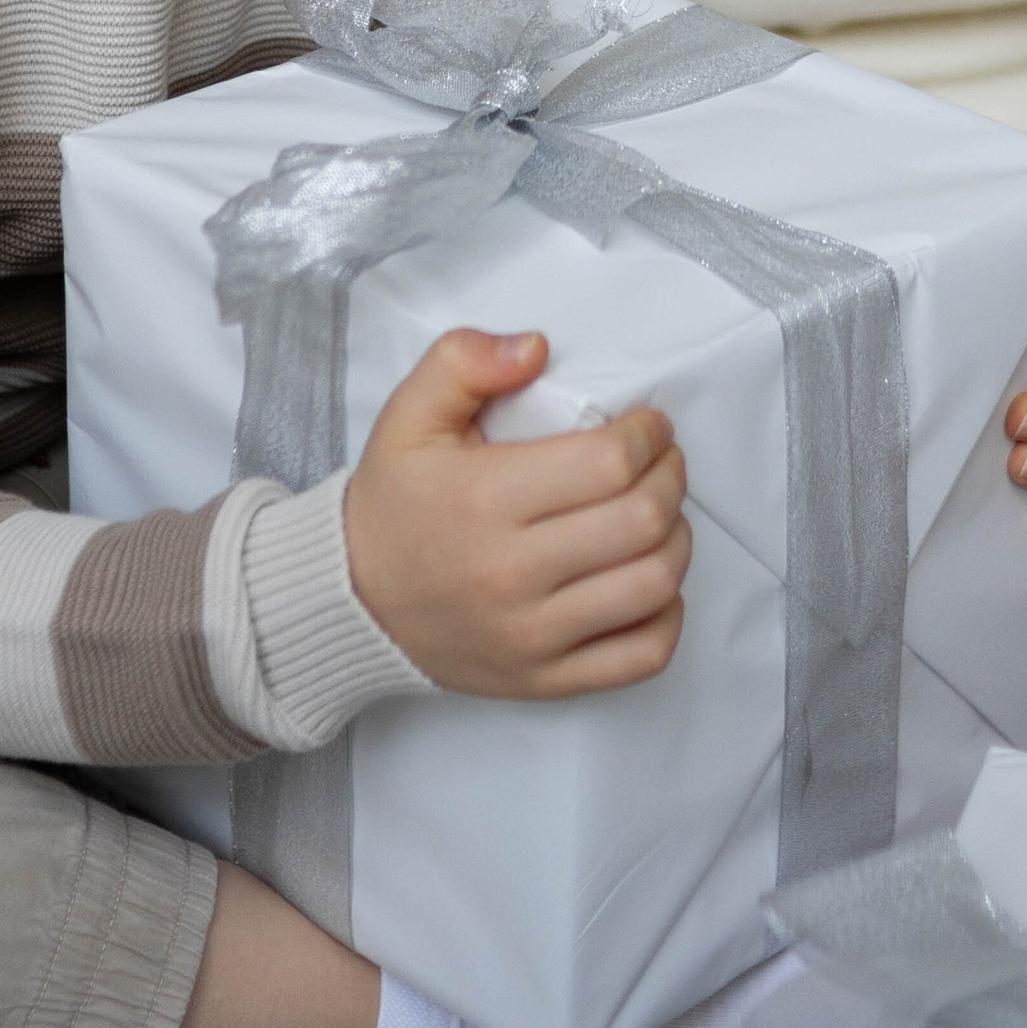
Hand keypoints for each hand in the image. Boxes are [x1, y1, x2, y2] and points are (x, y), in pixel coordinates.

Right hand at [341, 328, 690, 698]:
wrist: (350, 601)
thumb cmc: (394, 502)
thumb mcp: (409, 415)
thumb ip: (465, 361)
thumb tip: (536, 347)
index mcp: (485, 498)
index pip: (609, 463)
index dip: (647, 435)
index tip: (647, 426)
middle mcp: (512, 572)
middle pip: (642, 521)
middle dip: (670, 478)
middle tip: (662, 461)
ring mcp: (531, 636)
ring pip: (653, 586)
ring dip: (676, 540)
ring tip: (658, 515)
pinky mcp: (543, 680)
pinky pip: (641, 655)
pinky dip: (666, 614)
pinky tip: (647, 581)